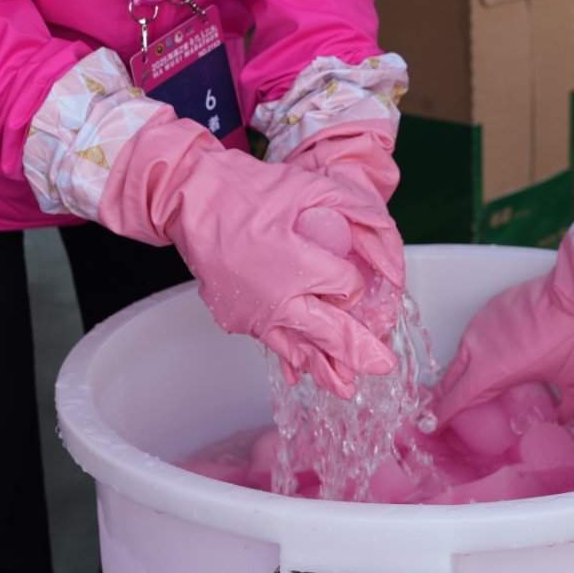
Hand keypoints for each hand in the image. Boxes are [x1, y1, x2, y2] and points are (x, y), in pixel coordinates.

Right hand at [96, 112, 401, 397]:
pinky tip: (302, 374)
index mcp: (299, 266)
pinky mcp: (235, 317)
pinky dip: (290, 358)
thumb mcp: (308, 185)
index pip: (347, 288)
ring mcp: (254, 314)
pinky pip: (271, 343)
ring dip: (326, 368)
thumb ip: (354, 207)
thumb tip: (384, 234)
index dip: (355, 284)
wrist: (189, 199)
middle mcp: (278, 299)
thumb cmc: (245, 190)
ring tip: (346, 388)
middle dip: (360, 352)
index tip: (349, 274)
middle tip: (383, 365)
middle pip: (330, 333)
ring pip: (298, 348)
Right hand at [430, 234, 573, 427]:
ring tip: (464, 386)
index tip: (430, 428)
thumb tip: (569, 426)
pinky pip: (475, 333)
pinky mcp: (493, 305)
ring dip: (459, 371)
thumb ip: (572, 411)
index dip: (441, 417)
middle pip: (450, 378)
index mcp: (491, 370)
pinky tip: (488, 356)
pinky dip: (475, 349)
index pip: (455, 400)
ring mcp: (483, 321)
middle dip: (443, 397)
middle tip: (440, 413)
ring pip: (462, 353)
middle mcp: (478, 345)